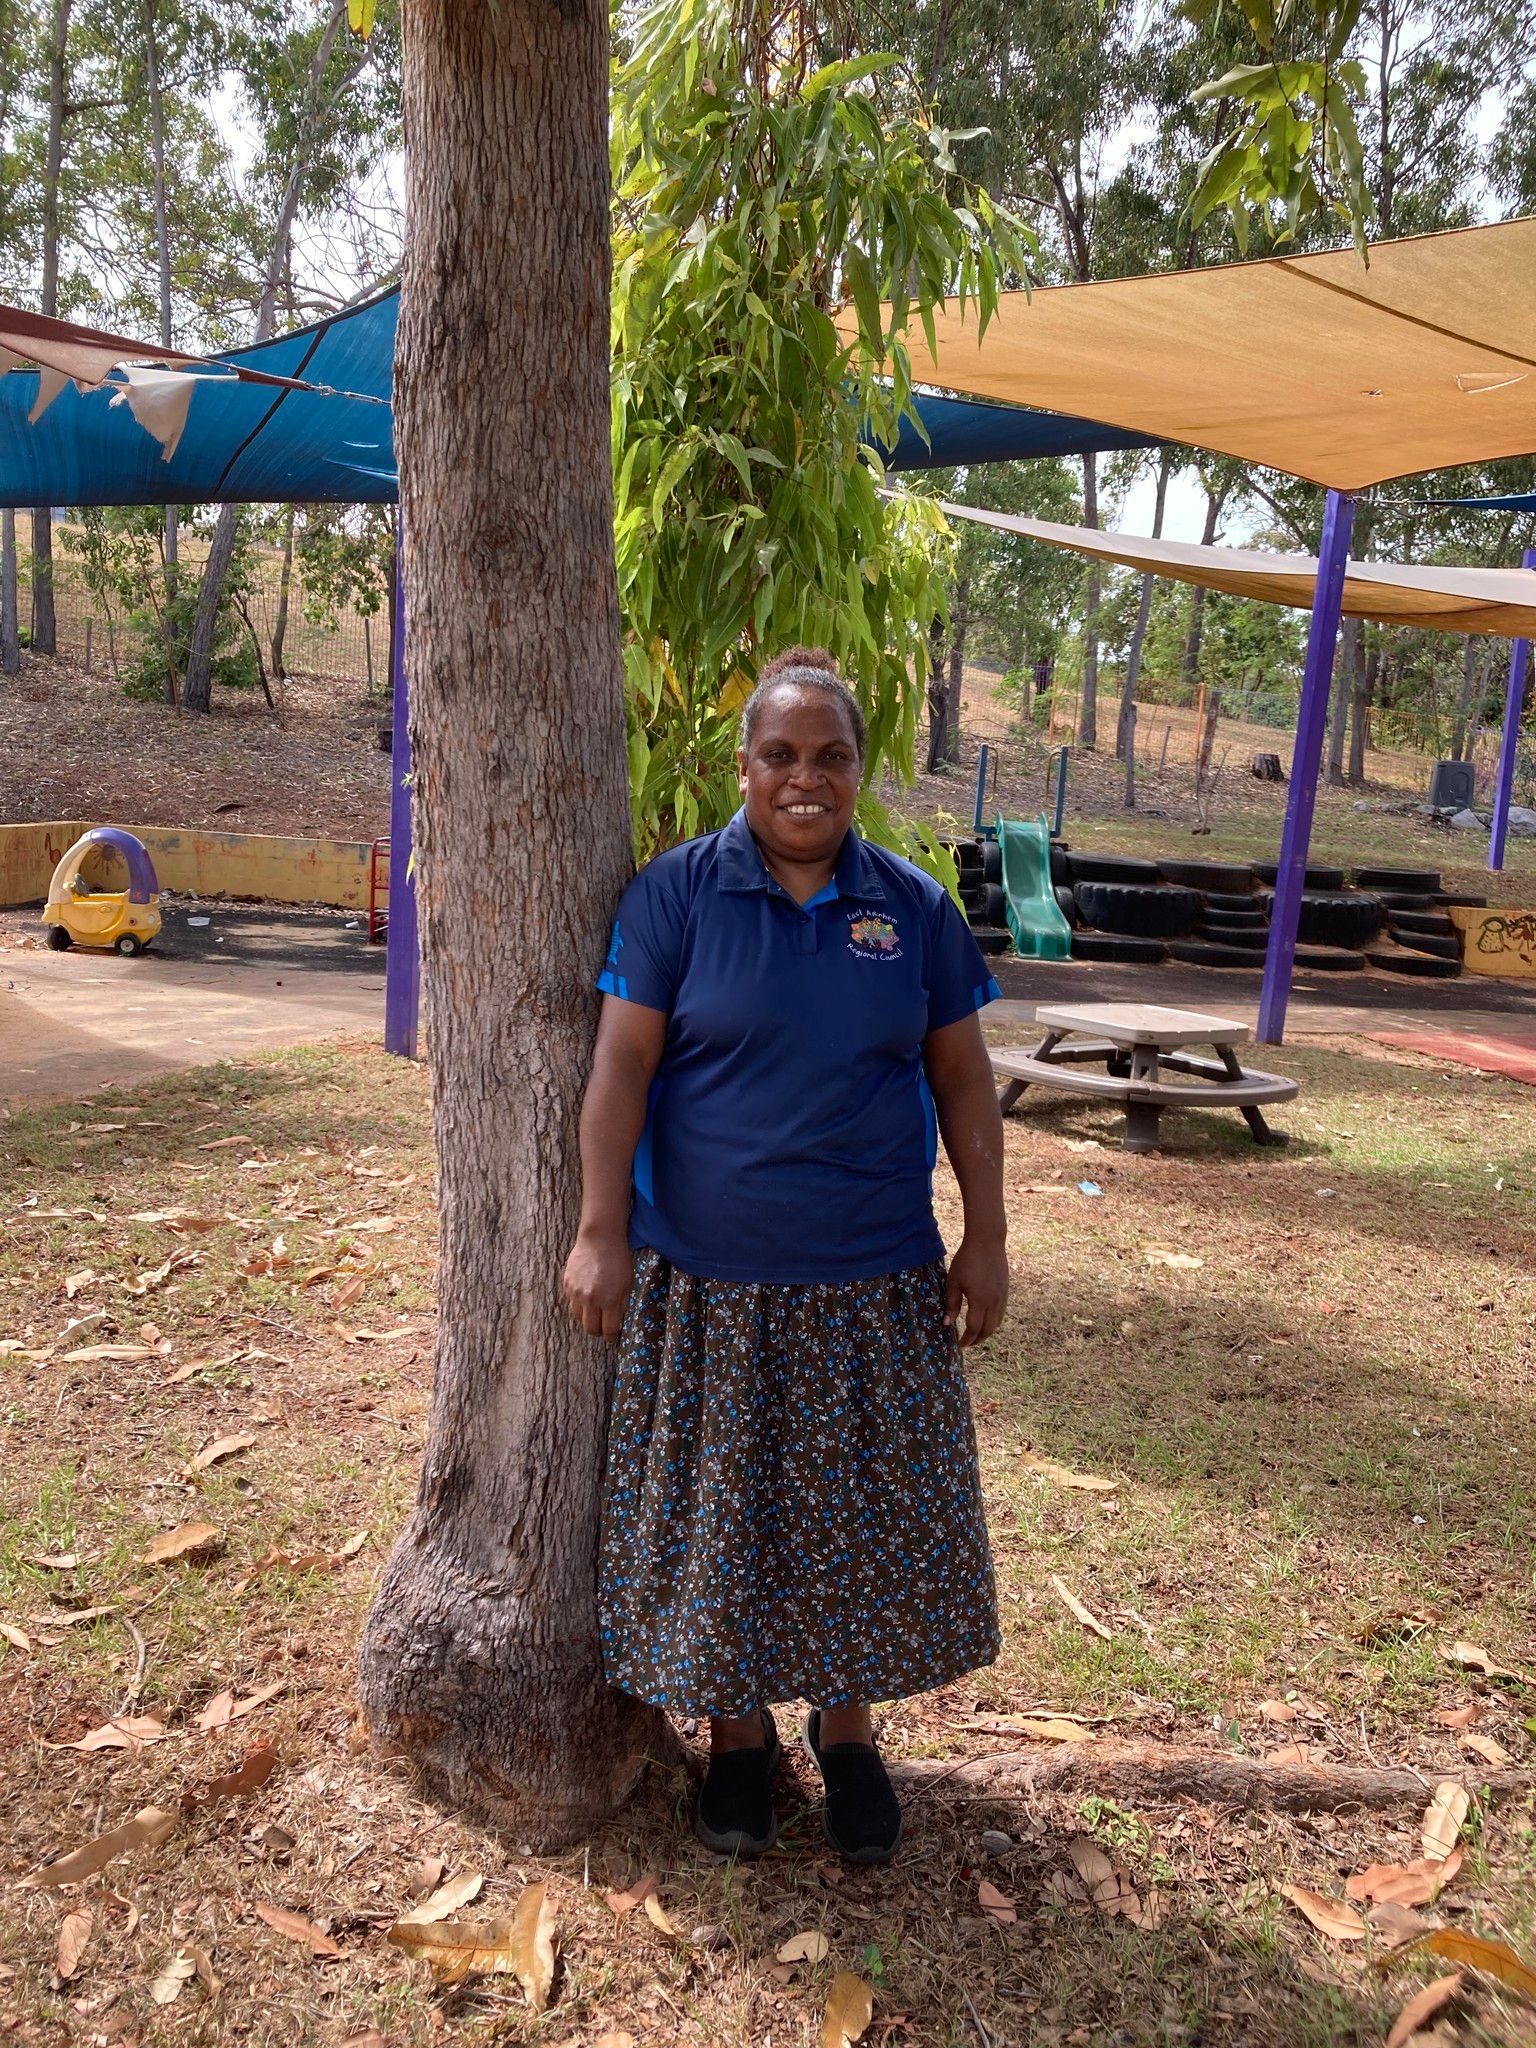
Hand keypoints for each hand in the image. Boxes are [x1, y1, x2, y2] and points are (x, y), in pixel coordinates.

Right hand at [563, 1228, 633, 1341]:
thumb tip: (616, 1322)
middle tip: (602, 1329)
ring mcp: (576, 1293)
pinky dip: (579, 1304)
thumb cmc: (618, 1260)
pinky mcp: (567, 1285)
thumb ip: (621, 1305)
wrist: (599, 1239)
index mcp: (609, 1301)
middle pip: (590, 1328)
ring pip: (578, 1317)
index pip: (608, 1329)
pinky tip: (587, 1297)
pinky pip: (572, 1302)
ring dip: (587, 1318)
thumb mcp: (627, 1284)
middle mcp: (591, 1300)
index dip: (610, 1337)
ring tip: (594, 1313)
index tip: (611, 1338)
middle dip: (598, 1331)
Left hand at [944, 1234, 1008, 1348]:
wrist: (987, 1242)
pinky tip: (986, 1319)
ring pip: (997, 1322)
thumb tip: (947, 1323)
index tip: (960, 1344)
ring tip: (976, 1334)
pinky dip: (994, 1321)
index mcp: (979, 1301)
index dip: (967, 1339)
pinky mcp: (1006, 1290)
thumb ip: (951, 1303)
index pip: (974, 1328)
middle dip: (978, 1339)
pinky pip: (1001, 1312)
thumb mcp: (954, 1281)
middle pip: (988, 1330)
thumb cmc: (967, 1260)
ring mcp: (1002, 1296)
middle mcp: (994, 1302)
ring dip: (987, 1332)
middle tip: (968, 1343)